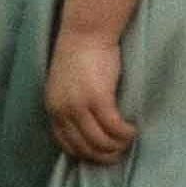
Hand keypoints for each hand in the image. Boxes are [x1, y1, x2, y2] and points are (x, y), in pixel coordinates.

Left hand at [43, 28, 135, 164]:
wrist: (86, 31)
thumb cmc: (80, 56)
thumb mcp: (66, 86)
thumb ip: (71, 108)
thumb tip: (89, 134)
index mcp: (52, 107)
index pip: (67, 145)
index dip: (87, 154)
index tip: (102, 154)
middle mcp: (62, 110)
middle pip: (87, 148)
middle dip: (106, 155)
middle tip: (121, 150)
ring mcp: (79, 105)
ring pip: (102, 142)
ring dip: (118, 145)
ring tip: (128, 139)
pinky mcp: (98, 98)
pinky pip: (115, 128)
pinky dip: (125, 133)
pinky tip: (132, 129)